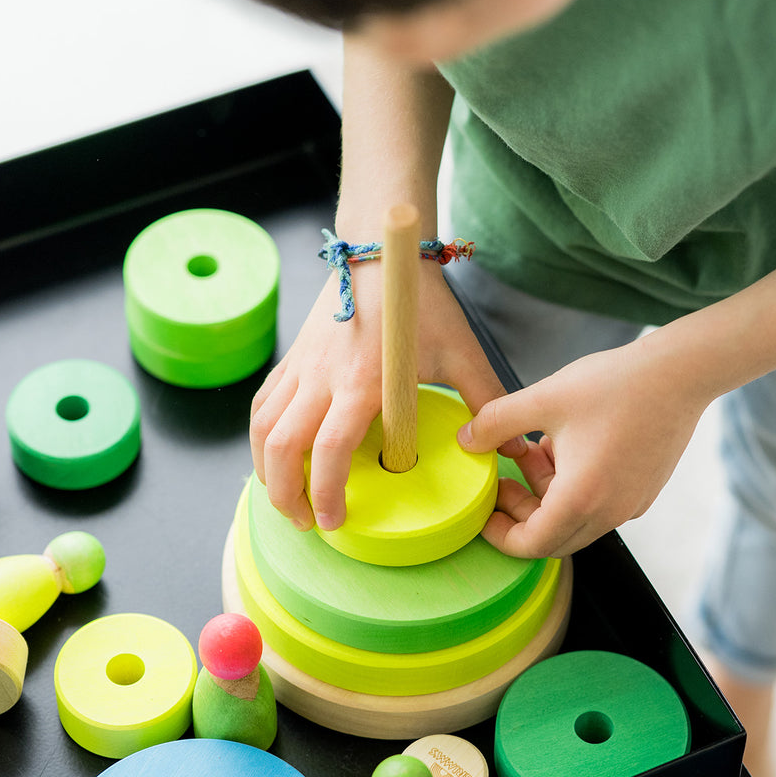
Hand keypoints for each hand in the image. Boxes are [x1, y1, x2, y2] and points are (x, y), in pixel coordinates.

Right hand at [250, 258, 511, 531]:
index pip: (329, 449)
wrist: (379, 253)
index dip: (327, 493)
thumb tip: (513, 448)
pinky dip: (262, 439)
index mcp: (362, 381)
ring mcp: (301, 367)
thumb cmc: (420, 303)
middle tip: (306, 523)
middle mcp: (322, 377)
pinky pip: (262, 406)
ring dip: (267, 471)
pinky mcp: (292, 360)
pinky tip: (275, 459)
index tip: (334, 521)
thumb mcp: (461, 351)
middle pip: (281, 447)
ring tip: (286, 499)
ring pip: (262, 429)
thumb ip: (486, 401)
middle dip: (286, 495)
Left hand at [458, 336, 709, 557]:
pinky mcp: (642, 491)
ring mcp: (630, 504)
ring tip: (529, 451)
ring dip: (544, 495)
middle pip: (552, 537)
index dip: (500, 536)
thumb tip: (466, 441)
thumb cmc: (613, 384)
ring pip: (574, 519)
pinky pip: (597, 504)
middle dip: (520, 515)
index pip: (531, 545)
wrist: (681, 372)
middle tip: (500, 481)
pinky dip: (570, 487)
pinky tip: (561, 447)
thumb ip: (495, 423)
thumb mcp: (541, 399)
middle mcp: (610, 512)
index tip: (483, 514)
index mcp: (581, 498)